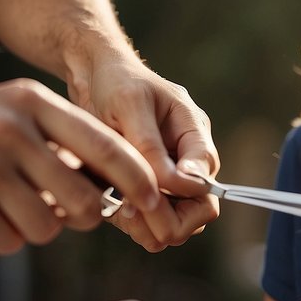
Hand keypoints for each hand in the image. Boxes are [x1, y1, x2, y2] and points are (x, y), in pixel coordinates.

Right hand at [0, 79, 160, 254]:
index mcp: (33, 104)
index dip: (139, 181)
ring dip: (38, 226)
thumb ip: (67, 139)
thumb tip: (129, 179)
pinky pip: (11, 241)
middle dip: (83, 215)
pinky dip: (3, 236)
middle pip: (86, 200)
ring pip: (50, 227)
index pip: (108, 147)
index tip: (155, 202)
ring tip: (11, 205)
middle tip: (62, 208)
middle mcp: (12, 131)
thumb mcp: (15, 114)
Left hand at [73, 53, 219, 251]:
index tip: (140, 195)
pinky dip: (134, 223)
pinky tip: (111, 207)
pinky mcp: (150, 184)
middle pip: (200, 211)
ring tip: (117, 211)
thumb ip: (151, 147)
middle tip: (129, 214)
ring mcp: (171, 174)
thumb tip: (175, 185)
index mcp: (195, 135)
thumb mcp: (130, 105)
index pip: (206, 185)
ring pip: (178, 222)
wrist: (94, 74)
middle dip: (168, 222)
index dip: (177, 200)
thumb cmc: (115, 80)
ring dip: (149, 227)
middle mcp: (188, 159)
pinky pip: (154, 220)